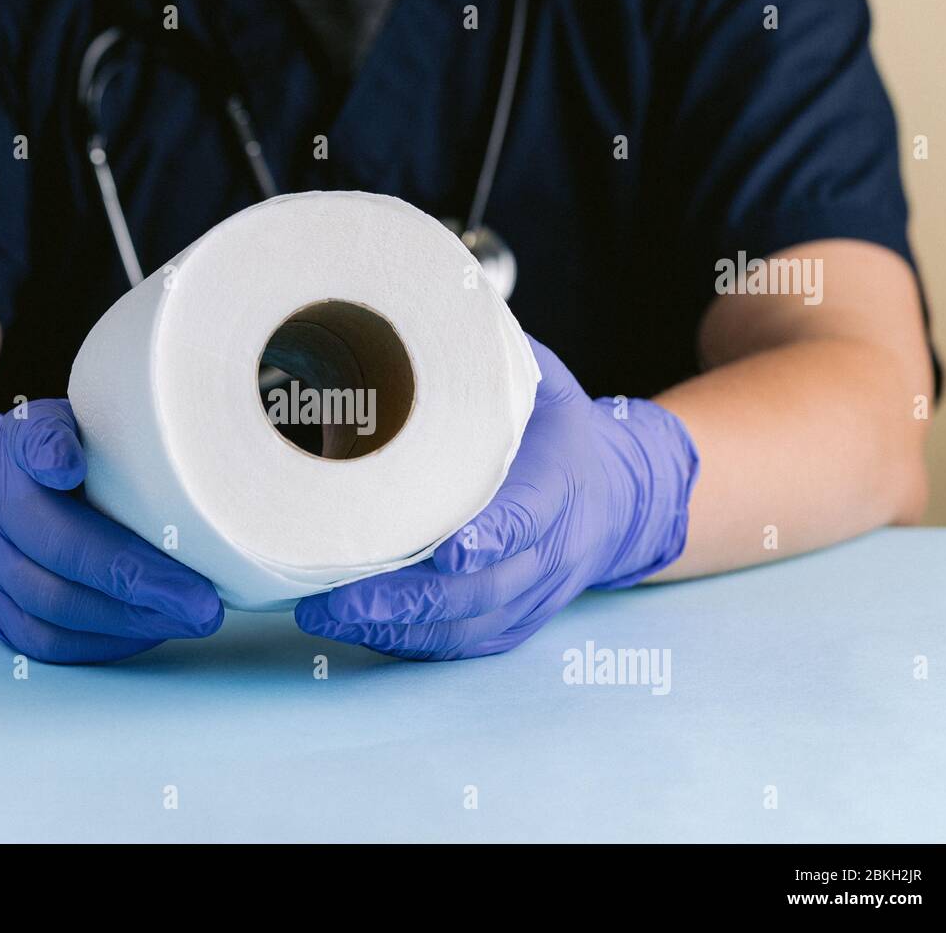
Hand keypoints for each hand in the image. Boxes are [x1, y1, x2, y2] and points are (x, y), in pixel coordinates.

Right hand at [0, 398, 222, 662]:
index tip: (82, 475)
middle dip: (136, 582)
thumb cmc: (53, 453)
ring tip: (191, 619)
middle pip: (59, 556)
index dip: (56, 460)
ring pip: (55, 610)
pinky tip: (154, 630)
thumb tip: (98, 456)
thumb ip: (83, 431)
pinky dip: (105, 642)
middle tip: (203, 600)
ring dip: (130, 620)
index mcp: (12, 458)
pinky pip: (48, 642)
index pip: (36, 456)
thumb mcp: (65, 420)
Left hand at [294, 336, 698, 659]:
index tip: (449, 548)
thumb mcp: (545, 382)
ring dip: (393, 631)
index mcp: (560, 486)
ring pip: (463, 627)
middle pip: (479, 591)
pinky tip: (356, 633)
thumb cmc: (565, 433)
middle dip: (404, 601)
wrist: (623, 499)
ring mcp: (532, 596)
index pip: (525, 516)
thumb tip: (432, 299)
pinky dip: (409, 646)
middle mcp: (550, 553)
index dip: (489, 536)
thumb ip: (493, 355)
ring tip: (322, 617)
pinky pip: (461, 645)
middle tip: (332, 600)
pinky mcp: (513, 623)